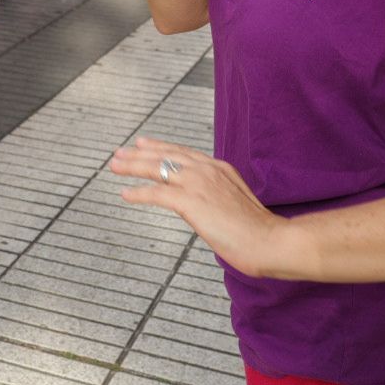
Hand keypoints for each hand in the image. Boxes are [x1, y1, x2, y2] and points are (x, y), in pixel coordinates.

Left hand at [110, 137, 282, 278]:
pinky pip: (157, 193)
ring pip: (157, 168)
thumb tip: (201, 206)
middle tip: (119, 153)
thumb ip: (216, 197)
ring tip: (114, 166)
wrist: (270, 240)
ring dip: (132, 166)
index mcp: (219, 168)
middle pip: (166, 155)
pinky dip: (139, 193)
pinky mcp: (191, 201)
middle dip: (139, 153)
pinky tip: (125, 194)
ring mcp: (199, 183)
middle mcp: (207, 169)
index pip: (183, 152)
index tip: (143, 144)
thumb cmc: (258, 230)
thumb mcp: (235, 203)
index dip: (160, 147)